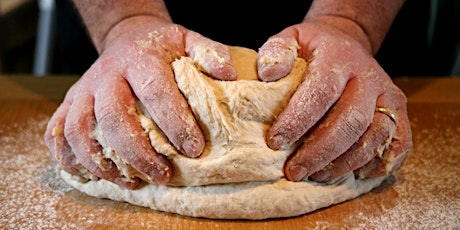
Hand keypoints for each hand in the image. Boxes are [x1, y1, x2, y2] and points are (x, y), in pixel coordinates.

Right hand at [44, 16, 235, 187]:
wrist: (127, 37)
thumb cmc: (161, 46)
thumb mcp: (188, 39)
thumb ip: (209, 53)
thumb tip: (228, 75)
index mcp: (140, 59)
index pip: (155, 92)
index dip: (174, 123)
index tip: (193, 149)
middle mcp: (106, 75)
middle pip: (113, 117)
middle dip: (138, 152)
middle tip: (163, 173)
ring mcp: (84, 90)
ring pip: (80, 130)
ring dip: (103, 162)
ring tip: (132, 181)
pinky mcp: (70, 102)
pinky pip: (57, 132)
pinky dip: (69, 157)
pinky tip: (93, 174)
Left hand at [257, 19, 412, 181]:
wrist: (348, 42)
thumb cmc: (314, 48)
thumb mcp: (291, 39)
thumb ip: (276, 51)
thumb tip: (269, 74)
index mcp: (337, 58)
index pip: (320, 92)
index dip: (298, 120)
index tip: (275, 142)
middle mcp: (367, 77)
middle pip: (350, 121)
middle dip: (320, 152)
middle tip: (295, 171)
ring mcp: (387, 94)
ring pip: (375, 136)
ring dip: (345, 162)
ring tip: (317, 176)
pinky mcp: (398, 110)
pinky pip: (399, 142)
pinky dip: (380, 163)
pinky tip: (355, 174)